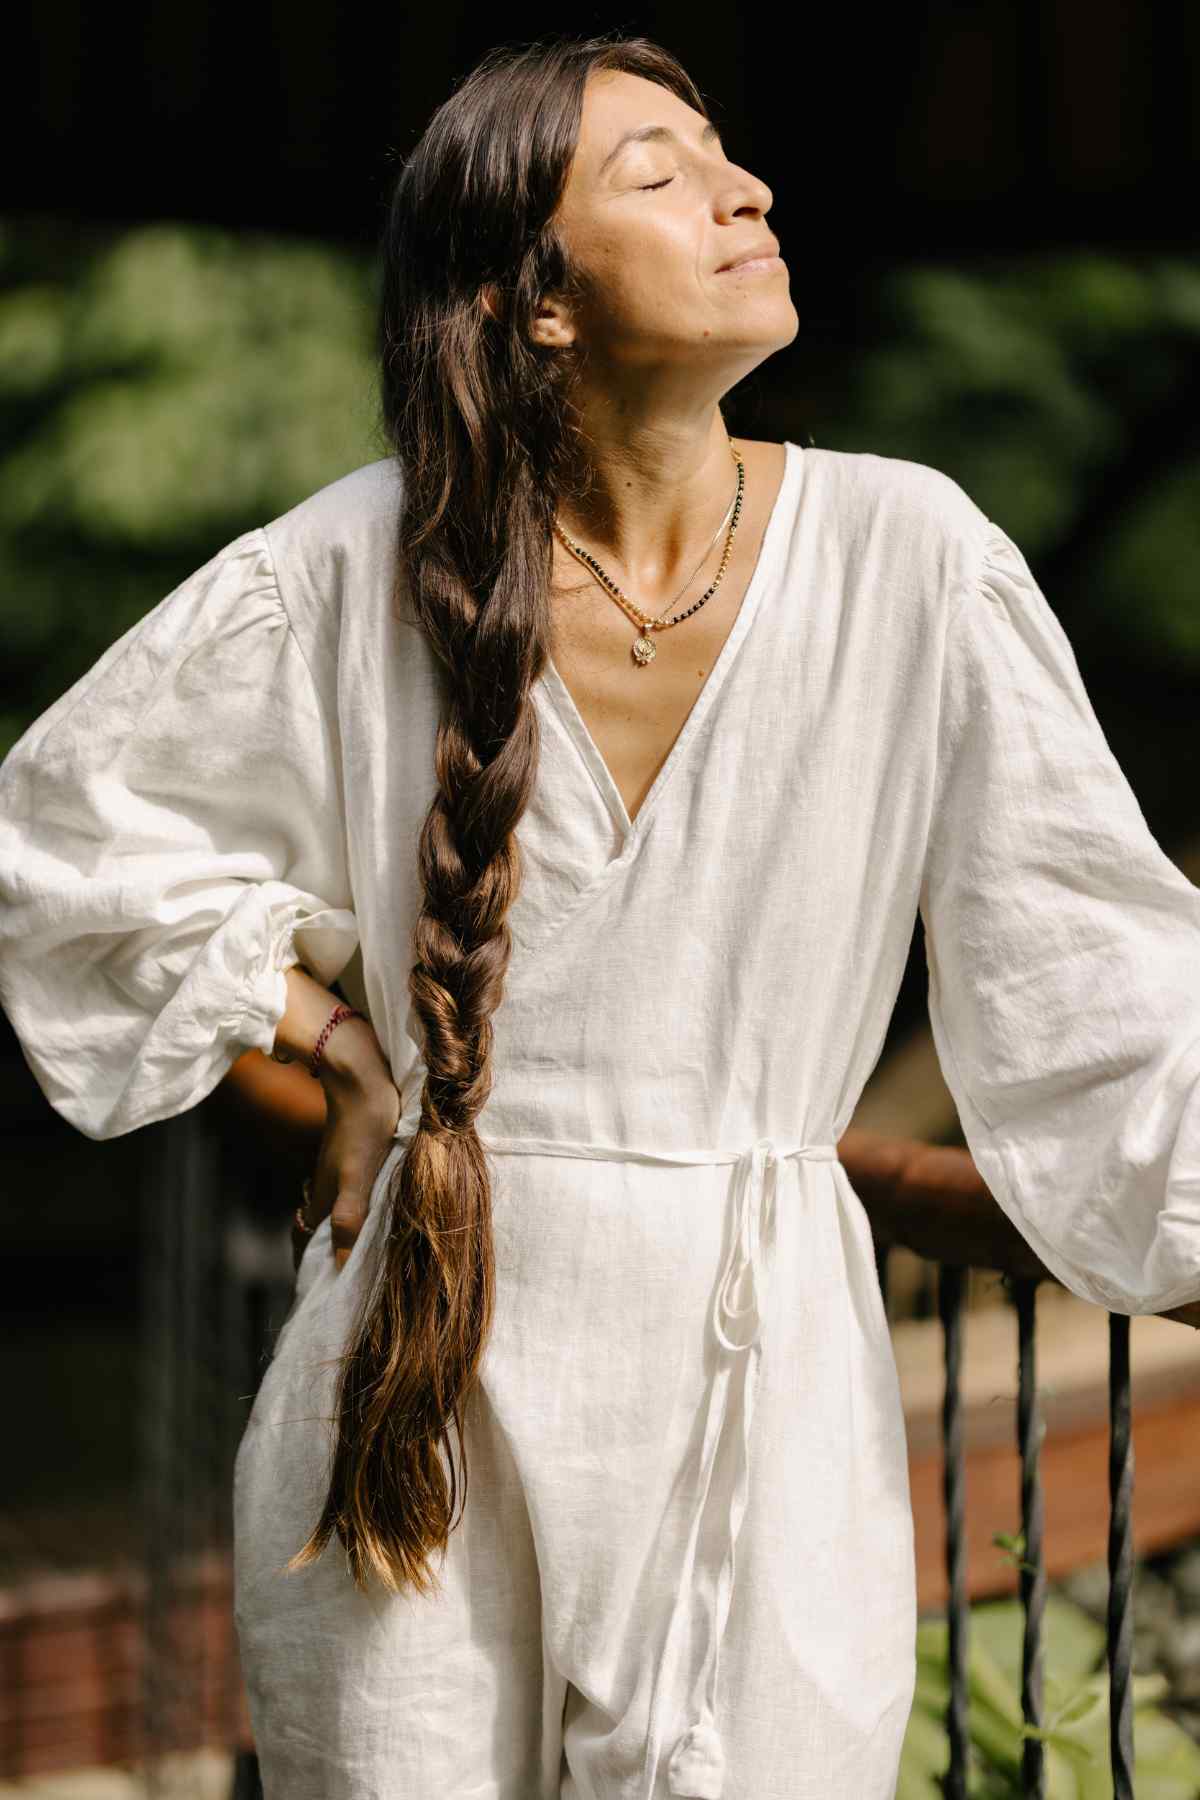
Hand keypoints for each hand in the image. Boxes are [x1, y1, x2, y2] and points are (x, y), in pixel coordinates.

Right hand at [293, 1074, 401, 1273]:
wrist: (364, 1079)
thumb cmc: (364, 1129)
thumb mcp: (358, 1177)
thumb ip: (349, 1217)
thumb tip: (341, 1263)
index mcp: (324, 1201)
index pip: (309, 1243)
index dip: (315, 1267)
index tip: (328, 1291)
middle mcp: (325, 1190)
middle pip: (323, 1230)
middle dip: (333, 1254)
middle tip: (356, 1279)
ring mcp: (338, 1173)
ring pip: (337, 1210)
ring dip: (348, 1231)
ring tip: (370, 1253)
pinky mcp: (353, 1158)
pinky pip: (352, 1193)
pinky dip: (361, 1209)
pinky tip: (381, 1211)